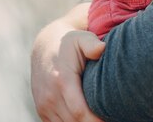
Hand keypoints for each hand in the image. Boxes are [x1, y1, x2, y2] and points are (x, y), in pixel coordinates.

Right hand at [31, 4, 105, 121]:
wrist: (44, 46)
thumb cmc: (70, 43)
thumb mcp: (81, 39)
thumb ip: (92, 44)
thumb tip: (102, 48)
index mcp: (62, 80)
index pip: (79, 111)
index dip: (96, 120)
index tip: (110, 118)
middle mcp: (50, 96)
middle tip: (111, 118)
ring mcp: (43, 105)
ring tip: (100, 117)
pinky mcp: (42, 110)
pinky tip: (86, 118)